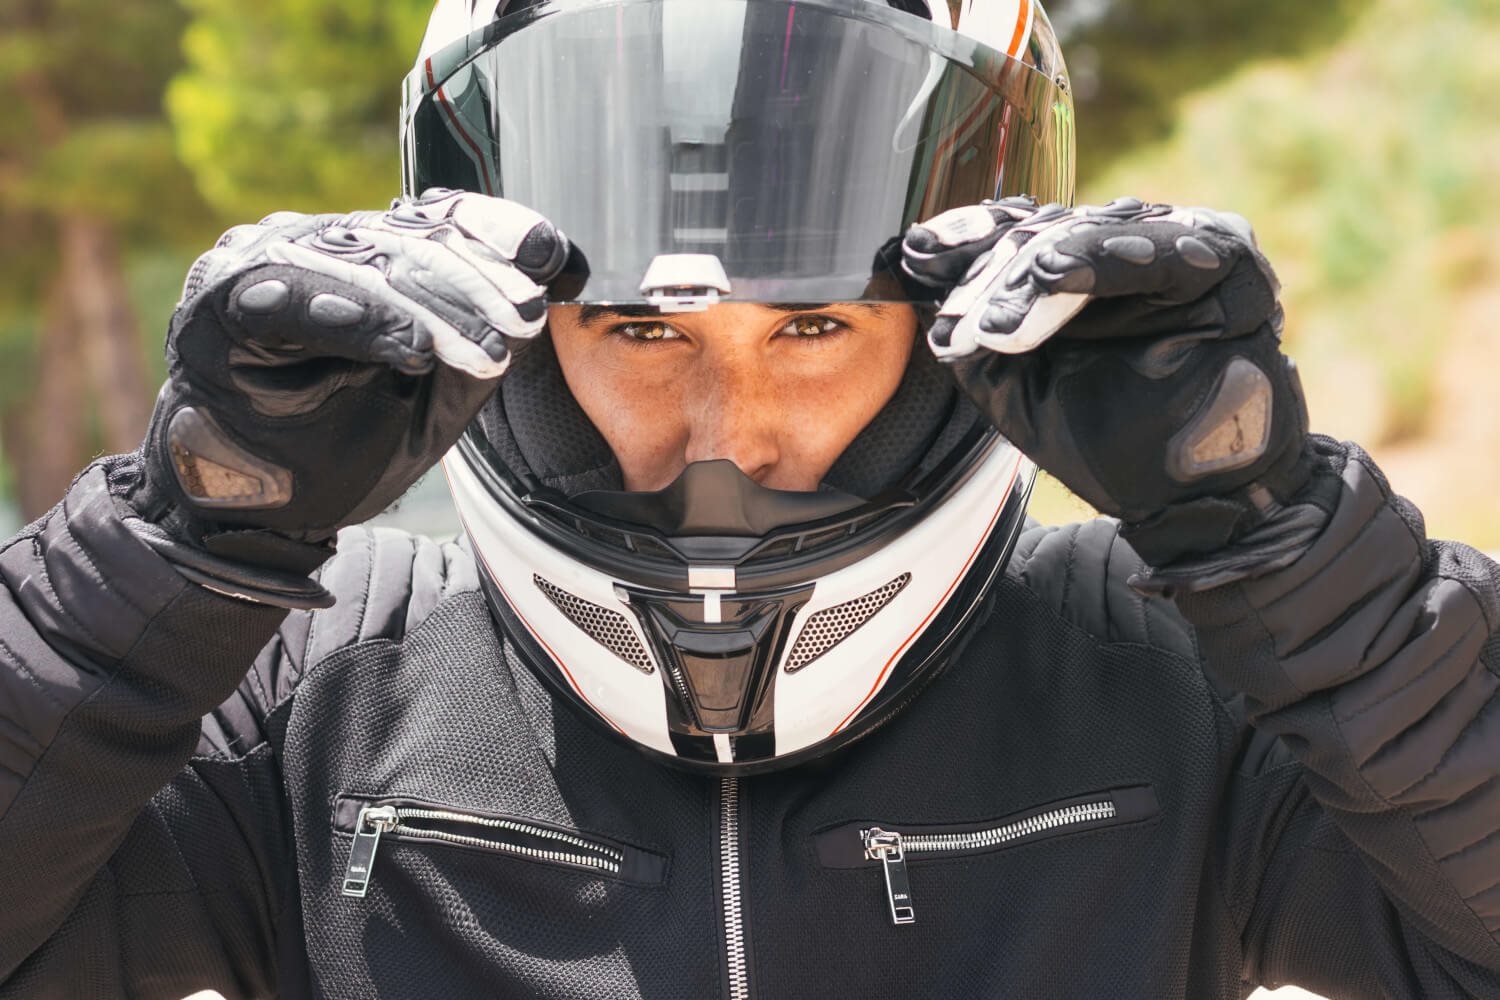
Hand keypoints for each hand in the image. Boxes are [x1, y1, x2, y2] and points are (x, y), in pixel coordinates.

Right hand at [130, 189, 569, 599]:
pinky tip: (410, 348)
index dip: (499, 232)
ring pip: (362, 268)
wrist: (256, 514)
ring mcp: (261, 265)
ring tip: (483, 352)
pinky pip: (294, 300)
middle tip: (524, 320)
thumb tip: (555, 274)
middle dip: (476, 283)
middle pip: (408, 241)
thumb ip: (487, 335)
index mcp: (365, 252)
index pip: (439, 219)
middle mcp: (313, 243)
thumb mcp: (440, 395)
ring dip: (432, 310)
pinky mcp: (219, 305)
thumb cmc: (347, 444)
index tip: (556, 259)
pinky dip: (359, 321)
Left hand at [903, 197, 1313, 567]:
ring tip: (1003, 308)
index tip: (917, 253)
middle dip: (996, 270)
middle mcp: (1125, 246)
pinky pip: (1165, 250)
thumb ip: (975, 333)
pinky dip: (1106, 259)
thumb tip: (923, 281)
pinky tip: (1056, 273)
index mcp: (1077, 267)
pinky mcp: (1226, 262)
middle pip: (1050, 231)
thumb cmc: (1106, 436)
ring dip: (1040, 267)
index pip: (1016, 234)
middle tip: (963, 317)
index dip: (966, 241)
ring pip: (1097, 234)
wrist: (1184, 496)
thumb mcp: (1014, 386)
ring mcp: (1178, 246)